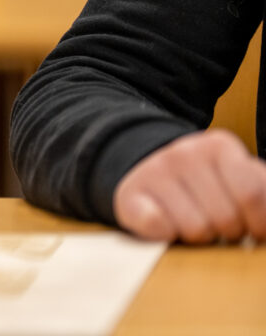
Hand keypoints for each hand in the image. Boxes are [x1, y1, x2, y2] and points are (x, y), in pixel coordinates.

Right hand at [113, 129, 265, 242]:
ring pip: (196, 229)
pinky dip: (166, 234)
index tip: (255, 229)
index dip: (259, 223)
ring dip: (201, 237)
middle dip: (230, 232)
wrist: (147, 171)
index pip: (252, 194)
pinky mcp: (130, 195)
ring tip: (196, 225)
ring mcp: (154, 172)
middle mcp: (184, 152)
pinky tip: (169, 227)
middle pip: (226, 217)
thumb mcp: (238, 177)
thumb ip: (261, 190)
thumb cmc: (204, 185)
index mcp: (219, 146)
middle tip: (221, 226)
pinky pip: (157, 226)